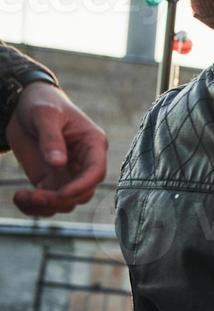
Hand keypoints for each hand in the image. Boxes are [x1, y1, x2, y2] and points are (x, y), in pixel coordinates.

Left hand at [5, 83, 107, 217]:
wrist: (24, 106)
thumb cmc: (42, 103)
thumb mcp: (45, 115)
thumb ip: (51, 138)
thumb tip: (57, 163)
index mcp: (92, 144)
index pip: (96, 171)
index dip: (82, 186)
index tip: (61, 193)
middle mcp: (83, 162)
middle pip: (83, 193)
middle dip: (60, 199)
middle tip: (33, 195)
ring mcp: (66, 173)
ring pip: (67, 202)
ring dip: (46, 206)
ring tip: (21, 196)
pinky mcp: (49, 180)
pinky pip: (48, 202)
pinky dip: (34, 207)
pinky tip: (19, 198)